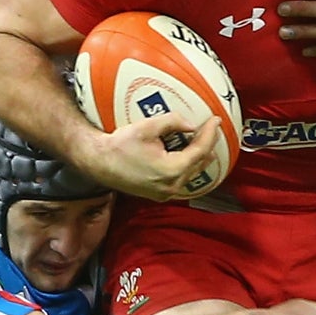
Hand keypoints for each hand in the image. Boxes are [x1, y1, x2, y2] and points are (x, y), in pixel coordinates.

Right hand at [75, 112, 222, 200]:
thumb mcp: (148, 127)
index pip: (200, 150)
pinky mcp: (159, 194)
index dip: (210, 134)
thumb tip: (192, 125)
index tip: (215, 120)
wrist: (100, 163)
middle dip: (208, 145)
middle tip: (212, 128)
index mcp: (172, 170)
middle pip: (199, 164)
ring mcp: (166, 193)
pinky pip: (181, 180)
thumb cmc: (120, 146)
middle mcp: (172, 185)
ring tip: (203, 141)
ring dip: (199, 157)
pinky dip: (188, 166)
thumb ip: (173, 122)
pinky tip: (187, 156)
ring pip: (192, 174)